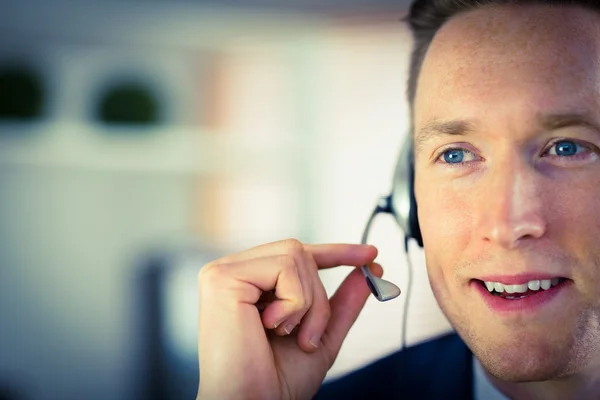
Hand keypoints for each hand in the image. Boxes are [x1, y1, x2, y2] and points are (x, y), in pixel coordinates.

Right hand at [196, 239, 381, 399]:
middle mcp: (232, 272)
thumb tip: (372, 267)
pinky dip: (294, 302)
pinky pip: (283, 267)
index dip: (334, 251)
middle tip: (309, 337)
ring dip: (307, 303)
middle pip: (298, 252)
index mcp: (248, 283)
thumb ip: (343, 300)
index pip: (294, 254)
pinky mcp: (222, 278)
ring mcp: (223, 272)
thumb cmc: (276, 381)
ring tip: (289, 335)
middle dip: (318, 296)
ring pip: (294, 256)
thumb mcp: (321, 334)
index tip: (369, 254)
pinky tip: (271, 327)